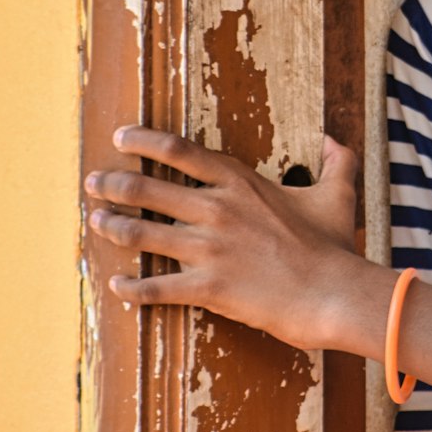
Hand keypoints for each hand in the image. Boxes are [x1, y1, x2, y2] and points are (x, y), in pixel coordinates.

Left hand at [85, 126, 358, 344]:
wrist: (333, 294)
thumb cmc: (333, 247)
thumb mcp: (337, 195)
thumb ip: (336, 162)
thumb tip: (334, 139)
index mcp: (240, 184)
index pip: (179, 151)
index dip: (143, 141)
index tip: (121, 137)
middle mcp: (217, 210)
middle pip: (147, 189)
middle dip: (113, 184)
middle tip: (94, 183)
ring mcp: (209, 249)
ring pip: (142, 233)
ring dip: (112, 227)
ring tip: (96, 223)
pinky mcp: (207, 288)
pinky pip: (156, 287)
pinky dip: (131, 287)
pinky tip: (117, 284)